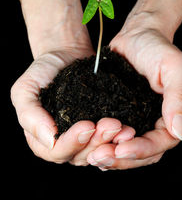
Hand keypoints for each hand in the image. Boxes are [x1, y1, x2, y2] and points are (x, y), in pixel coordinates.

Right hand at [11, 46, 134, 164]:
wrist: (65, 55)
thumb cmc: (42, 71)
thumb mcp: (25, 88)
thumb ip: (29, 114)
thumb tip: (48, 139)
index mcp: (41, 139)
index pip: (56, 151)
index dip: (72, 143)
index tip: (88, 125)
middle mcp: (62, 142)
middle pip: (80, 155)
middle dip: (97, 142)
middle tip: (113, 125)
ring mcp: (82, 136)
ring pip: (96, 150)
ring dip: (111, 141)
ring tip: (123, 127)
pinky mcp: (97, 126)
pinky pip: (108, 139)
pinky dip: (118, 137)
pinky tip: (129, 128)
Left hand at [86, 24, 181, 169]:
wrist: (137, 34)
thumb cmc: (158, 46)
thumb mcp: (174, 67)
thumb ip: (179, 98)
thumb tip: (180, 133)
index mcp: (179, 113)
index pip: (163, 142)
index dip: (142, 149)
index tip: (120, 149)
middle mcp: (161, 120)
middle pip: (145, 152)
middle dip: (123, 158)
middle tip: (99, 158)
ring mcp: (142, 119)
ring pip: (130, 148)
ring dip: (113, 156)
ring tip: (92, 157)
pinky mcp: (125, 114)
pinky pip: (118, 137)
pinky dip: (107, 145)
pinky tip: (92, 149)